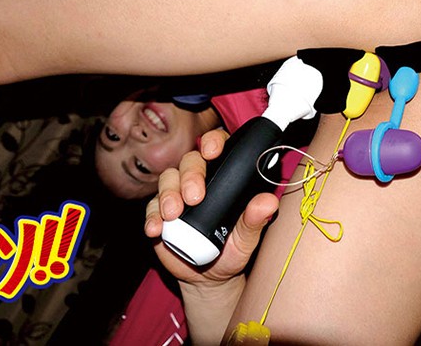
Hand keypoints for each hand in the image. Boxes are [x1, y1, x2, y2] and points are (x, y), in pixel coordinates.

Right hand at [145, 128, 278, 286]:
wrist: (209, 277)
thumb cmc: (231, 250)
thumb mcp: (246, 238)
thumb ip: (255, 220)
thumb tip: (269, 202)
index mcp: (223, 176)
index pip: (217, 147)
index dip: (213, 142)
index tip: (212, 152)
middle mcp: (199, 180)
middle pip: (189, 161)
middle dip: (190, 175)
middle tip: (195, 197)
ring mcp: (177, 194)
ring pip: (167, 179)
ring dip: (168, 194)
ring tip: (173, 215)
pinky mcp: (159, 212)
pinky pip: (151, 206)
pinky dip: (152, 216)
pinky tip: (155, 229)